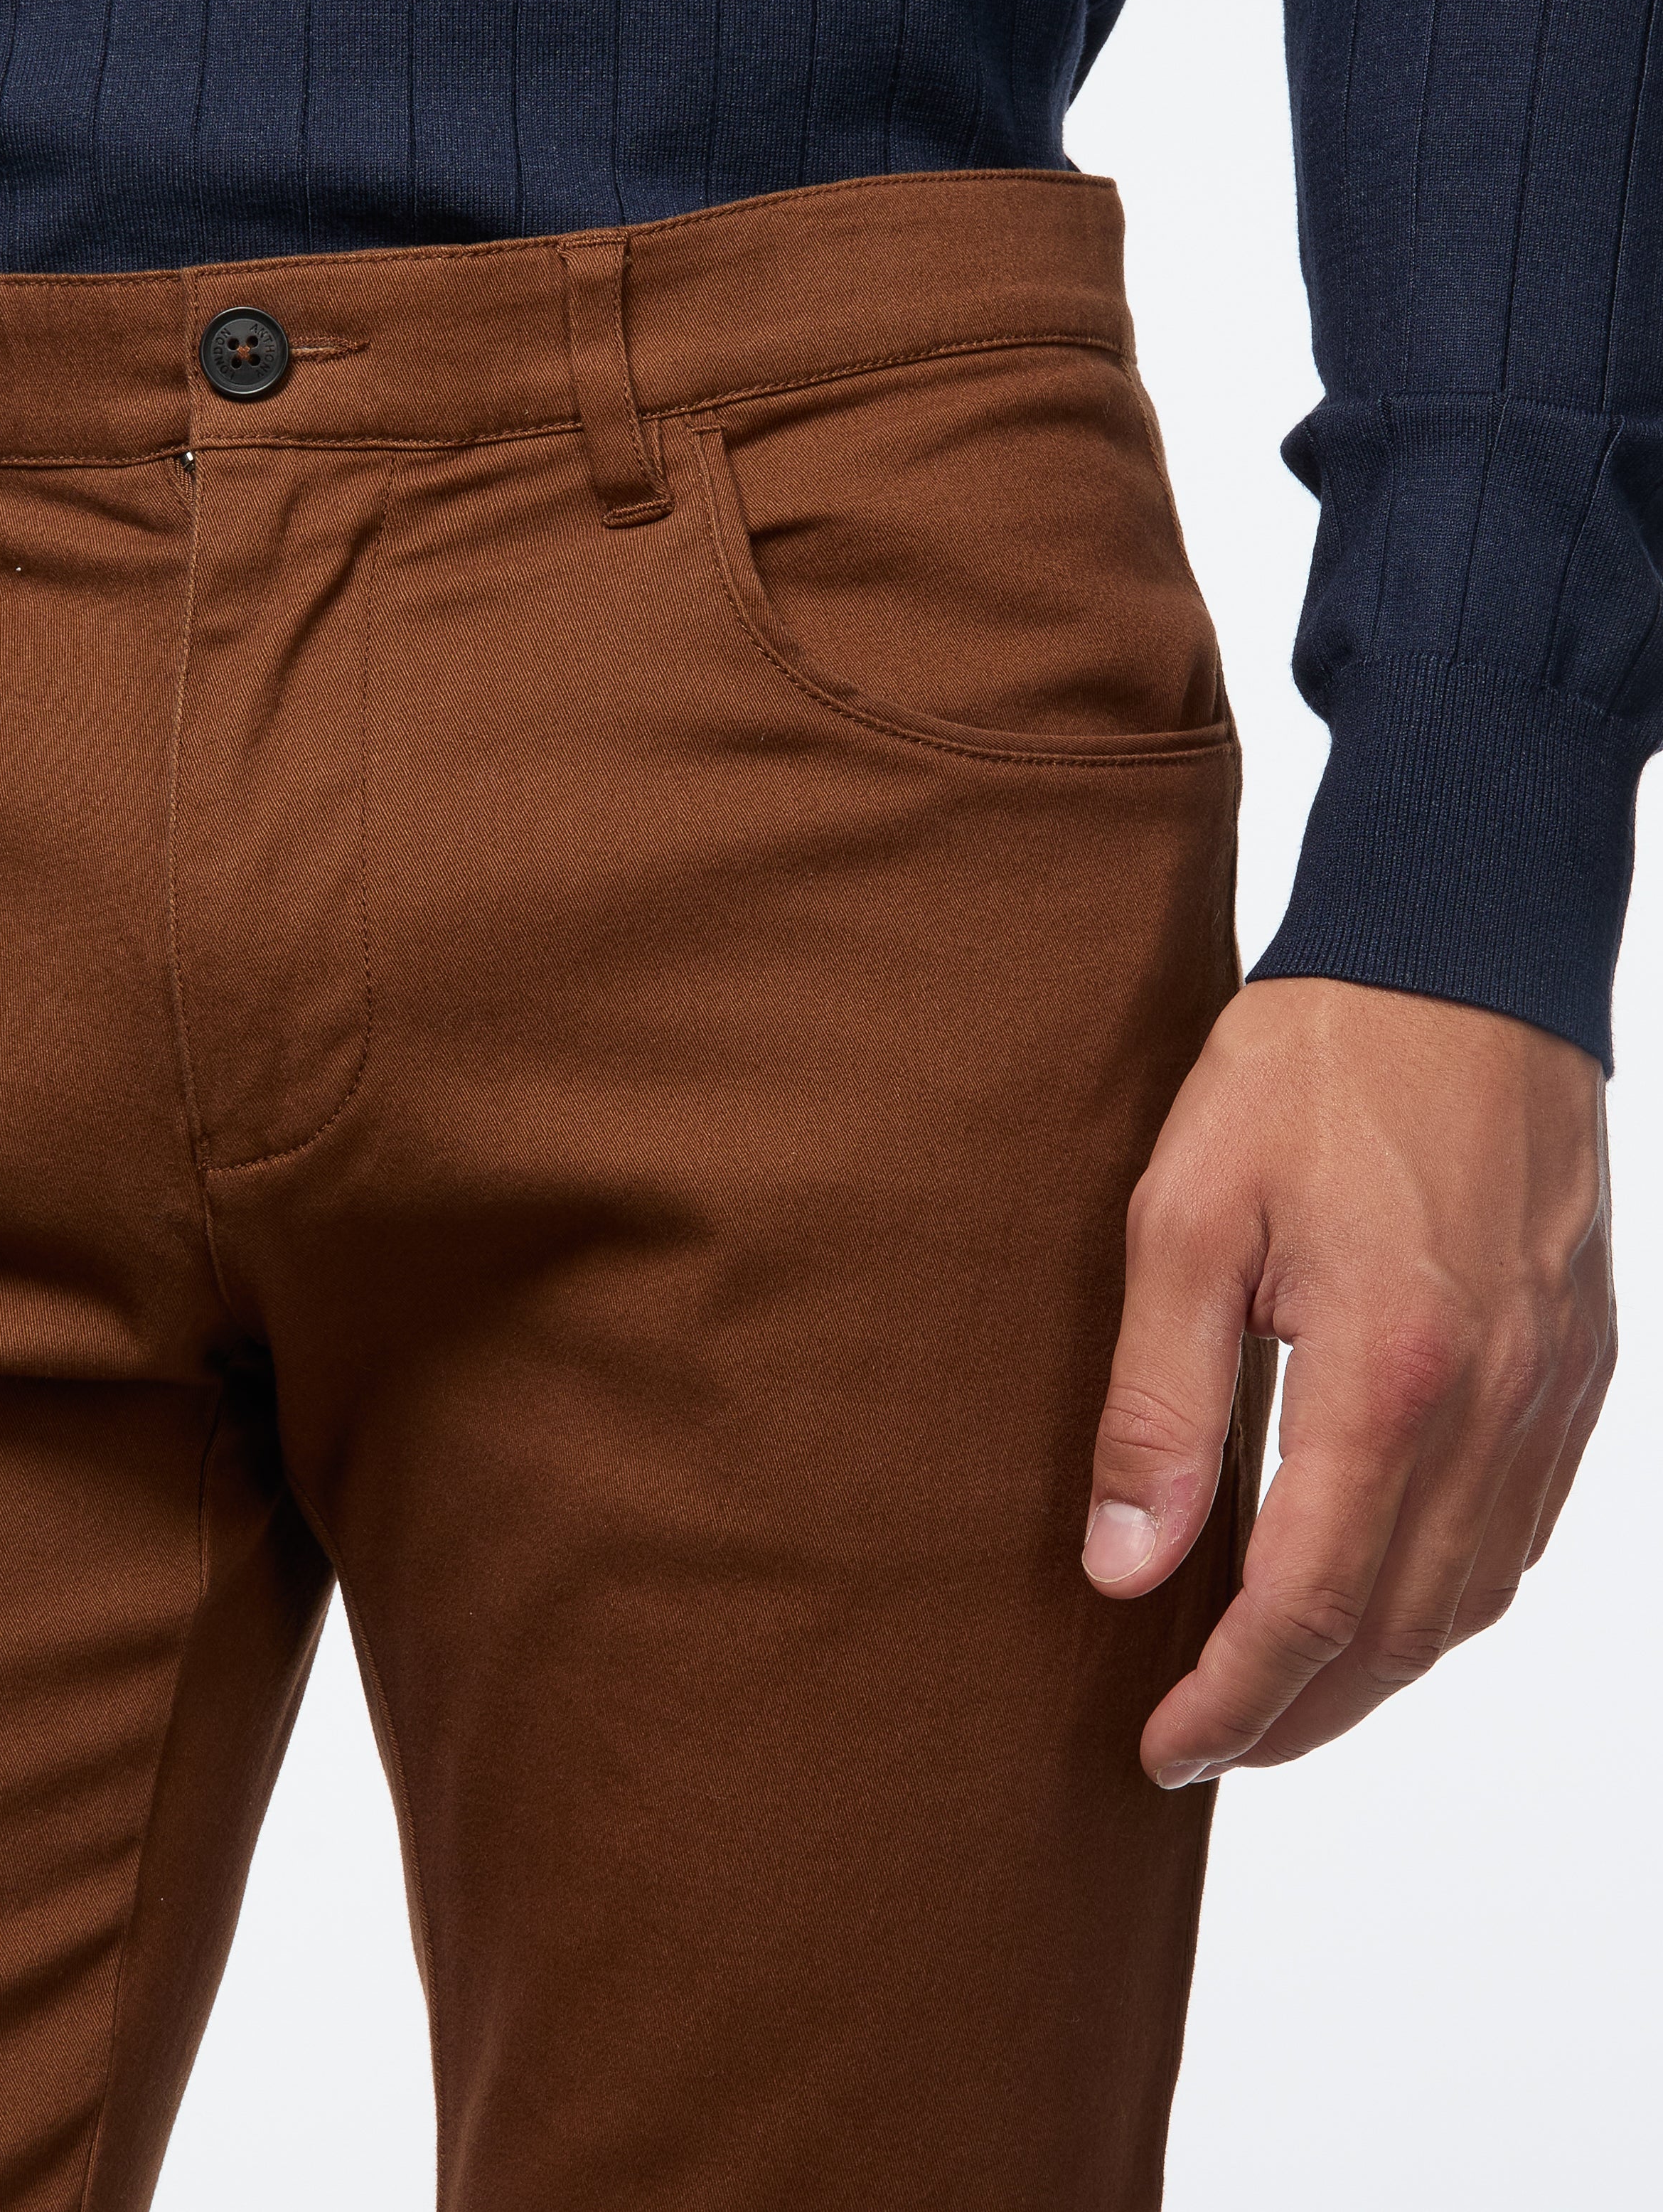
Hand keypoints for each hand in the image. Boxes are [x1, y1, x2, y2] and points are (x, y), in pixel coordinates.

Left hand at [1082, 977, 1614, 1786]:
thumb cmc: (1311, 1071)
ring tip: (1282, 1691)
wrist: (1459, 963)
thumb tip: (1128, 1567)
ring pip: (1471, 1597)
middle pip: (1398, 1630)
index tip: (1164, 1744)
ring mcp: (1554, 1391)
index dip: (1231, 1697)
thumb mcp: (1186, 1219)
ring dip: (1373, 1670)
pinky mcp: (1579, 1364)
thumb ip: (1157, 1404)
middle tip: (1210, 1743)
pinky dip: (1446, 1595)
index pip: (1308, 1603)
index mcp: (1390, 1375)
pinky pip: (1520, 1529)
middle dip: (1299, 1714)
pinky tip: (1383, 1593)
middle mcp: (1493, 1406)